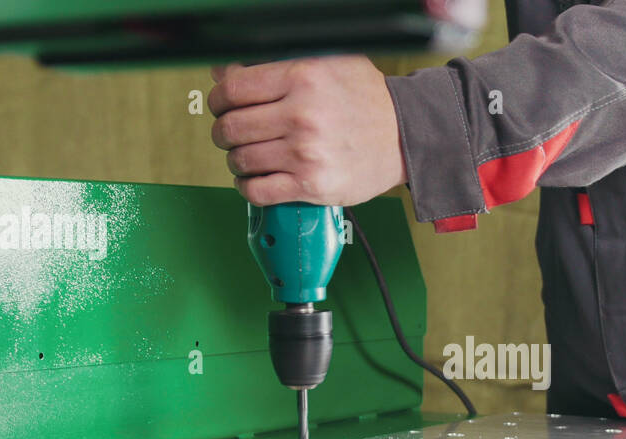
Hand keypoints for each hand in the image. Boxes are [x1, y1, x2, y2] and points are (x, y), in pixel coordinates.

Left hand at [208, 56, 407, 206]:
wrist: (406, 136)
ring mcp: (306, 154)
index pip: (233, 89)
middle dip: (224, 131)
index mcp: (302, 77)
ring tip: (248, 156)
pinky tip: (255, 179)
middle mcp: (302, 115)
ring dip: (237, 160)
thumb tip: (226, 69)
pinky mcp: (312, 186)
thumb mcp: (328, 61)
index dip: (219, 98)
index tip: (223, 105)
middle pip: (231, 127)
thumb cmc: (366, 99)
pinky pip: (258, 191)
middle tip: (231, 133)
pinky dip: (248, 187)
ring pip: (241, 160)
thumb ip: (279, 60)